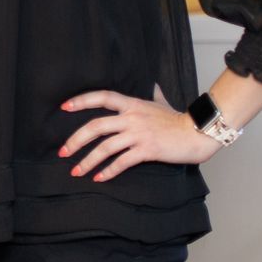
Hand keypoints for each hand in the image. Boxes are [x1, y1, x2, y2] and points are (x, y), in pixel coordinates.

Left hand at [61, 88, 221, 181]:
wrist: (197, 133)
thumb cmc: (178, 119)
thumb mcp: (162, 102)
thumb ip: (153, 94)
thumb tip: (152, 84)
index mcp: (132, 104)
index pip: (102, 97)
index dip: (81, 100)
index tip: (64, 107)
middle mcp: (132, 118)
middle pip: (96, 126)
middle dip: (76, 140)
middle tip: (63, 152)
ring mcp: (139, 134)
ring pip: (105, 147)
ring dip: (88, 161)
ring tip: (76, 171)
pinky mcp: (147, 150)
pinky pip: (122, 162)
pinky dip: (108, 171)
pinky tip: (99, 178)